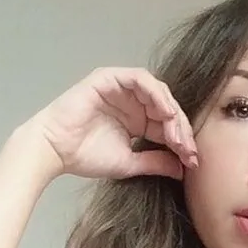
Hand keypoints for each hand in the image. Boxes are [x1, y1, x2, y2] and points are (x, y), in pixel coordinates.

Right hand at [25, 67, 197, 182]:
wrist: (56, 150)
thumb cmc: (86, 157)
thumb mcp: (129, 163)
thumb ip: (155, 162)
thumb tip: (182, 169)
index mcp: (138, 121)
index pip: (167, 126)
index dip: (182, 141)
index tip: (191, 161)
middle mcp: (132, 102)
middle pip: (167, 108)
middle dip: (181, 128)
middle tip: (188, 149)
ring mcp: (121, 88)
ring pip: (158, 92)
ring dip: (171, 111)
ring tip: (177, 133)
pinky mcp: (110, 78)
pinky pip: (140, 79)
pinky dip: (156, 93)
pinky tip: (164, 112)